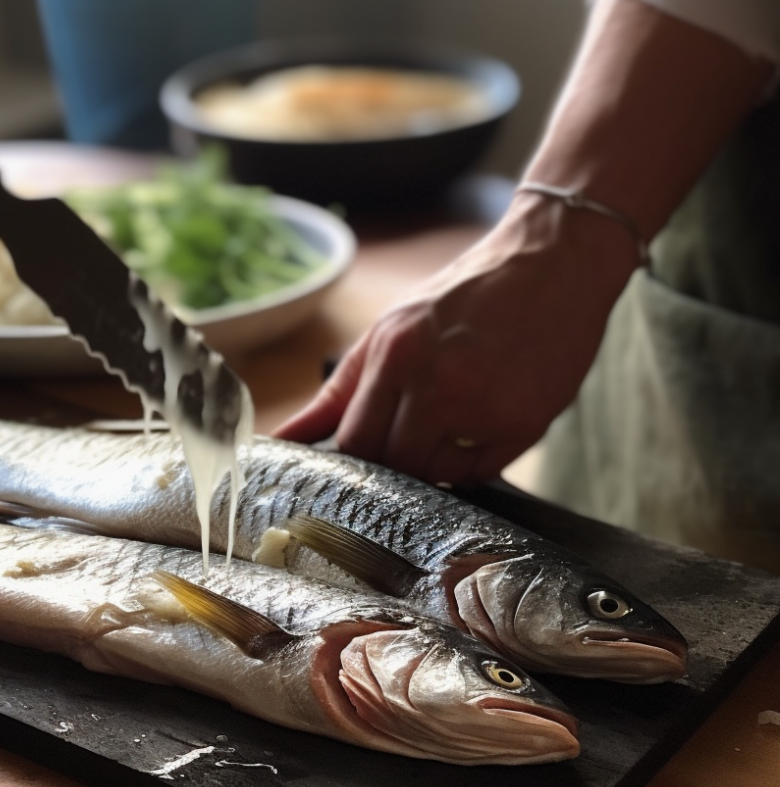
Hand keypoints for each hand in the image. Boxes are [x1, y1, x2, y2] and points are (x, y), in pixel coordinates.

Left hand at [273, 196, 638, 485]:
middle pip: (392, 464)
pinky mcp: (526, 424)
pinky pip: (481, 472)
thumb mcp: (389, 331)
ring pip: (435, 475)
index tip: (362, 453)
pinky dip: (472, 460)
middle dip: (393, 463)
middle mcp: (438, 381)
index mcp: (396, 353)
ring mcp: (485, 406)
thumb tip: (282, 438)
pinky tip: (480, 422)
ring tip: (448, 423)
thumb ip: (337, 393)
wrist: (551, 262)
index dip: (355, 457)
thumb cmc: (463, 297)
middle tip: (408, 439)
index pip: (354, 442)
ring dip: (433, 464)